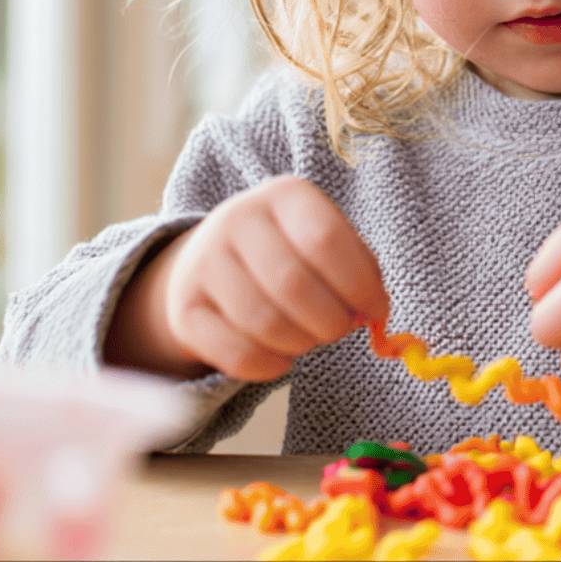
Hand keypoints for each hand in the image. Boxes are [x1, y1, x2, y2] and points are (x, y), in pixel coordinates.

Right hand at [104, 175, 388, 380]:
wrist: (213, 260)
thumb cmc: (290, 251)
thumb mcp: (326, 240)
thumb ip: (360, 269)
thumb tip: (375, 310)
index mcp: (284, 195)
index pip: (325, 240)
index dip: (360, 284)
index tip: (377, 310)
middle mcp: (237, 218)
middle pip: (293, 284)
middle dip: (331, 321)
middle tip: (340, 329)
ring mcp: (203, 262)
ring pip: (265, 322)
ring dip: (302, 344)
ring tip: (309, 338)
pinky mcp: (184, 309)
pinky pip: (237, 354)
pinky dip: (271, 366)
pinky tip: (281, 357)